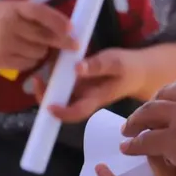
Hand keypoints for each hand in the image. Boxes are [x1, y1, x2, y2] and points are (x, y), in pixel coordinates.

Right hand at [0, 0, 76, 69]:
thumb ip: (37, 15)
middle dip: (62, 41)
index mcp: (13, 9)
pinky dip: (32, 60)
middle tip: (74, 45)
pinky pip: (28, 64)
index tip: (72, 29)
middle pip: (43, 36)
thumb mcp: (14, 9)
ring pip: (38, 52)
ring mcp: (3, 44)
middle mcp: (8, 26)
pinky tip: (25, 53)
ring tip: (35, 45)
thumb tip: (68, 26)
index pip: (39, 13)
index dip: (58, 21)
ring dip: (43, 50)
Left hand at [32, 48, 146, 122]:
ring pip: (60, 95)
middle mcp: (85, 98)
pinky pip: (63, 84)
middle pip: (62, 106)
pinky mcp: (79, 83)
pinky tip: (53, 63)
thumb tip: (76, 68)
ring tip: (43, 69)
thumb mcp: (116, 62)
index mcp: (96, 98)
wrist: (138, 70)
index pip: (77, 112)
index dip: (61, 113)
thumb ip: (97, 65)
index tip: (48, 105)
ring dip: (48, 86)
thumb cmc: (129, 67)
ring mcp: (81, 92)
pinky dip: (55, 76)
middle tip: (37, 80)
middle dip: (45, 97)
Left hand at [121, 73, 175, 175]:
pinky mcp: (172, 139)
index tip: (170, 97)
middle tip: (145, 114)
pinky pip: (146, 139)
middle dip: (152, 103)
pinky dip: (134, 143)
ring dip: (136, 120)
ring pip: (149, 112)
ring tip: (129, 129)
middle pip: (165, 93)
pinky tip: (128, 148)